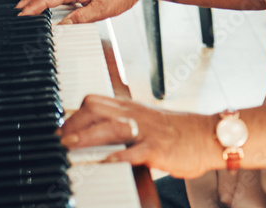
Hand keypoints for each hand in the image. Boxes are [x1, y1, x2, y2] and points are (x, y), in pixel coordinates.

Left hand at [61, 95, 219, 178]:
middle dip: (73, 122)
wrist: (207, 135)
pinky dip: (117, 156)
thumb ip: (126, 126)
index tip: (60, 129)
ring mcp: (145, 130)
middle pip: (96, 108)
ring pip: (110, 127)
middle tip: (58, 139)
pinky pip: (134, 151)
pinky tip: (105, 162)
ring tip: (69, 147)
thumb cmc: (179, 133)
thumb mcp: (148, 123)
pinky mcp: (157, 147)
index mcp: (131, 108)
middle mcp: (135, 115)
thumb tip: (102, 137)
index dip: (74, 114)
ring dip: (86, 137)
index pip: (95, 102)